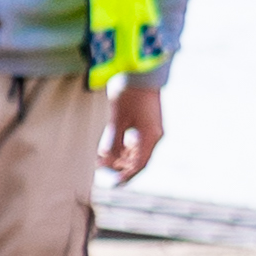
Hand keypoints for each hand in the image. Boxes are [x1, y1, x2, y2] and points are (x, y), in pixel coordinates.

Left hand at [102, 70, 169, 186]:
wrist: (141, 71)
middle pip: (138, 159)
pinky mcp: (148, 122)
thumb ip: (113, 142)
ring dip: (120, 156)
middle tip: (100, 167)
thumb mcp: (117, 119)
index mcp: (150, 137)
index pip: (140, 165)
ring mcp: (152, 128)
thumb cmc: (129, 94)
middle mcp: (154, 135)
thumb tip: (108, 160)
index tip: (113, 184)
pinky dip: (124, 146)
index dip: (126, 176)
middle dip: (119, 166)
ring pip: (137, 151)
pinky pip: (137, 141)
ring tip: (102, 156)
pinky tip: (111, 145)